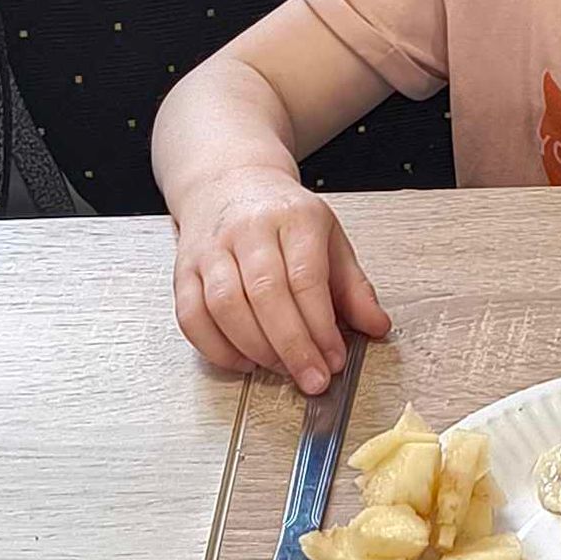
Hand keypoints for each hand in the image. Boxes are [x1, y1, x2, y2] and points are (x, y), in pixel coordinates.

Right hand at [172, 168, 390, 393]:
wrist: (230, 182)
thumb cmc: (283, 216)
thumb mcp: (330, 238)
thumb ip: (354, 286)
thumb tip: (376, 326)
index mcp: (294, 218)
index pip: (306, 277)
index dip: (321, 326)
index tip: (334, 359)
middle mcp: (249, 230)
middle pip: (265, 294)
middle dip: (291, 346)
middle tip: (312, 377)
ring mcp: (211, 249)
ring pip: (225, 306)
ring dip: (255, 349)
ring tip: (281, 369)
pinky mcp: (184, 270)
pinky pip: (191, 316)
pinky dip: (216, 348)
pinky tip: (244, 361)